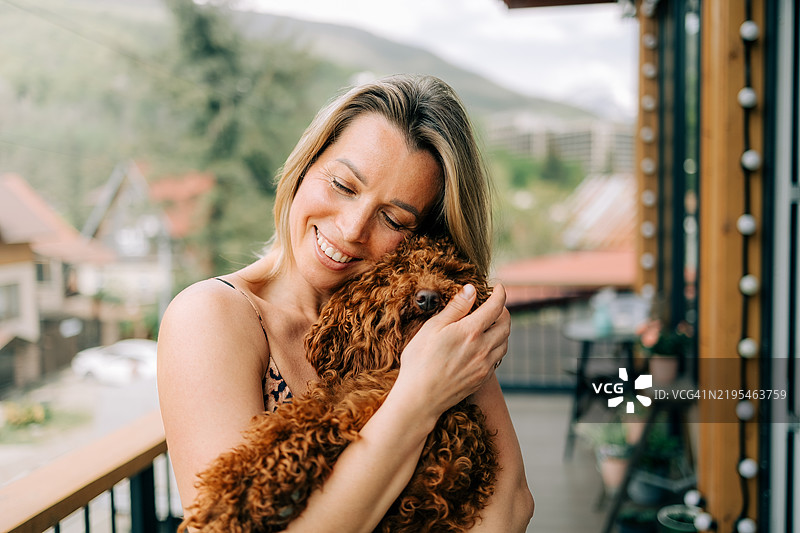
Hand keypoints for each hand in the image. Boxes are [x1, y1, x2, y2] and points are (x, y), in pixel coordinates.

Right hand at [395, 283, 509, 420]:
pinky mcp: (483, 378)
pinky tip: (484, 345)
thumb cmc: (420, 361)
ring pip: (505, 342)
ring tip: (490, 324)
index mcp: (471, 331)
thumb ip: (455, 307)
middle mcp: (484, 348)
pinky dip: (497, 346)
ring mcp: (485, 365)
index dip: (500, 293)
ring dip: (502, 329)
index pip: (497, 306)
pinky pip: (498, 358)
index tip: (498, 287)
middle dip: (503, 310)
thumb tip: (471, 290)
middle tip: (493, 305)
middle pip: (506, 324)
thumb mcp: (433, 327)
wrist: (420, 398)